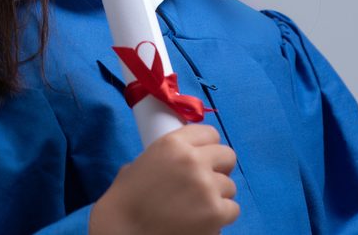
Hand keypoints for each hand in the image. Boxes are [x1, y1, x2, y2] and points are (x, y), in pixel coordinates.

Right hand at [88, 124, 239, 234]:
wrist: (124, 232)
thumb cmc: (126, 200)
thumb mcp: (140, 164)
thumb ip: (164, 158)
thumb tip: (179, 162)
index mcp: (173, 143)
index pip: (210, 133)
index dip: (208, 146)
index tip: (204, 157)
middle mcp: (193, 160)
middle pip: (227, 155)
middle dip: (220, 168)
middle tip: (207, 181)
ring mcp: (206, 187)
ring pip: (231, 186)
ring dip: (218, 195)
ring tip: (199, 205)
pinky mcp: (216, 213)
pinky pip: (232, 209)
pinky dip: (221, 216)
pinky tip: (204, 220)